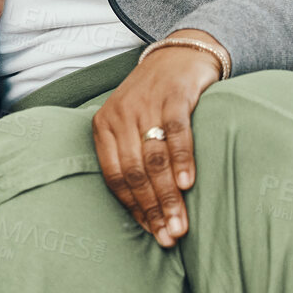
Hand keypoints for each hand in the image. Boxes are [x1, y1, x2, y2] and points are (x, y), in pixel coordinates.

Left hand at [90, 29, 223, 246]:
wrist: (178, 54)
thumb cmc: (154, 100)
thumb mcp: (132, 124)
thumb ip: (132, 157)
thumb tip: (144, 210)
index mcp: (104, 125)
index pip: (114, 175)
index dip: (133, 207)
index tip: (151, 233)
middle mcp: (120, 114)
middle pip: (134, 171)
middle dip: (152, 209)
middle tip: (169, 237)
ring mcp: (146, 104)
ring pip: (154, 158)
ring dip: (169, 195)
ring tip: (181, 224)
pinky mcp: (173, 95)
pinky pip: (175, 132)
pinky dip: (182, 159)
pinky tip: (189, 184)